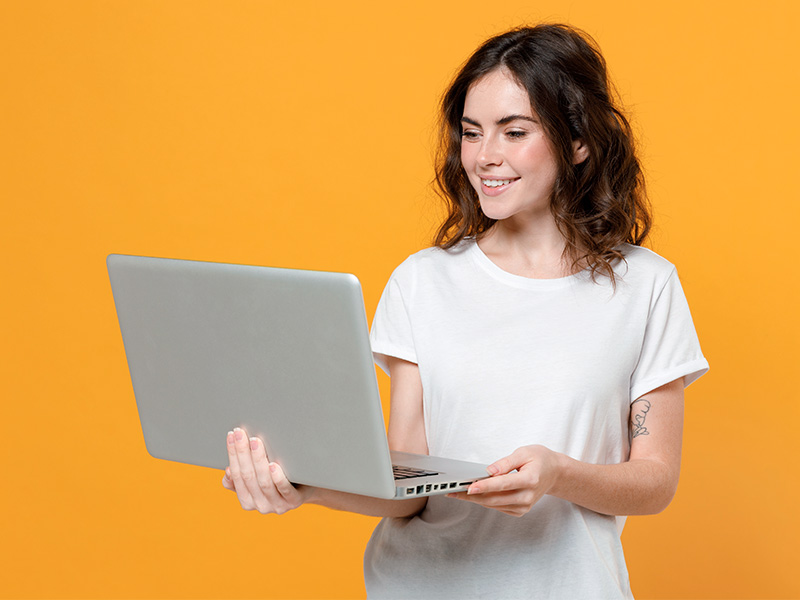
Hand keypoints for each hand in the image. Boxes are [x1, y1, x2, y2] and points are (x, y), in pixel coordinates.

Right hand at [222, 427, 310, 513]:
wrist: (307, 490)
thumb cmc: (280, 479)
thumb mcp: (258, 479)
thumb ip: (241, 479)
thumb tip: (227, 472)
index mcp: (247, 500)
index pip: (236, 475)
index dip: (232, 454)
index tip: (232, 435)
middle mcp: (260, 505)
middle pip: (248, 476)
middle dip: (242, 453)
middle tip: (241, 433)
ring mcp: (277, 505)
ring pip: (264, 482)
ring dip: (258, 460)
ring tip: (255, 442)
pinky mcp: (294, 501)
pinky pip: (284, 490)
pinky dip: (277, 478)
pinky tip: (273, 465)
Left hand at [447, 445, 562, 516]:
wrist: (554, 473)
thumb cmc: (540, 460)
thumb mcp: (524, 452)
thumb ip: (506, 463)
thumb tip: (489, 471)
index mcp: (530, 480)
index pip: (503, 484)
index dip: (485, 486)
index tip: (470, 486)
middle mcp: (528, 496)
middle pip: (495, 499)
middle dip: (472, 495)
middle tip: (454, 490)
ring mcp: (524, 506)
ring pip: (494, 505)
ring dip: (475, 499)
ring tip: (458, 491)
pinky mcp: (520, 510)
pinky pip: (498, 507)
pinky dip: (485, 501)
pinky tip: (474, 494)